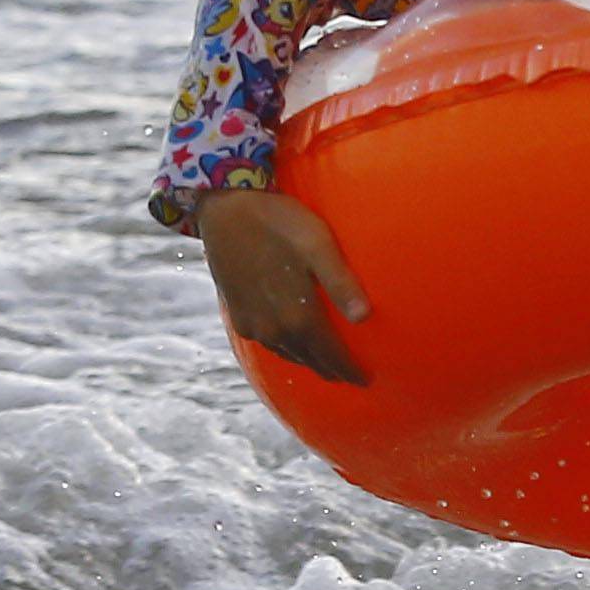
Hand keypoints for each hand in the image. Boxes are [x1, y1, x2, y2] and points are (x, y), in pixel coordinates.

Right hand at [198, 185, 370, 385]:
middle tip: (349, 377)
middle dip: (331, 371)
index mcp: (298, 316)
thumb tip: (365, 317)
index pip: (330, 355)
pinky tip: (293, 344)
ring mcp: (253, 325)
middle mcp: (274, 329)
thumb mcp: (318, 244)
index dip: (349, 371)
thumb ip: (341, 282)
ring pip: (288, 354)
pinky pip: (269, 344)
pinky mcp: (238, 316)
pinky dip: (287, 350)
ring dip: (309, 362)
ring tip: (325, 364)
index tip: (365, 381)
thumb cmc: (279, 220)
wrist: (225, 208)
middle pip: (310, 360)